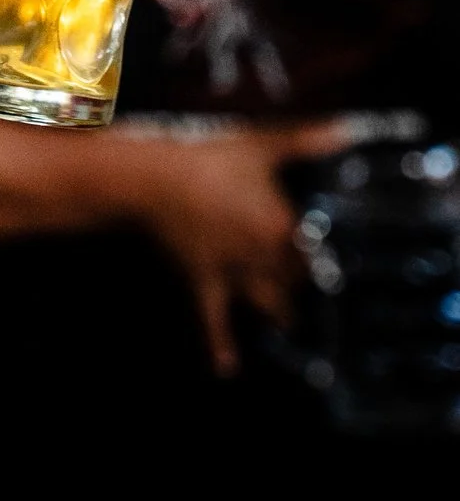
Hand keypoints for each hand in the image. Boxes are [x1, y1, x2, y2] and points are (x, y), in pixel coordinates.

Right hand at [118, 122, 349, 374]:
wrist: (153, 178)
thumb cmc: (208, 158)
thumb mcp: (259, 144)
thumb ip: (304, 140)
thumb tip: (346, 130)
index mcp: (285, 228)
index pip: (316, 253)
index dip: (321, 257)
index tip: (324, 260)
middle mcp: (266, 258)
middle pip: (296, 282)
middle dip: (301, 285)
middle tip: (304, 287)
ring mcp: (235, 274)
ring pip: (270, 304)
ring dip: (280, 315)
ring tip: (287, 325)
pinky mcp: (204, 283)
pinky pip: (215, 321)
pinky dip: (222, 347)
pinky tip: (227, 370)